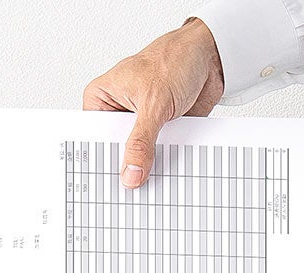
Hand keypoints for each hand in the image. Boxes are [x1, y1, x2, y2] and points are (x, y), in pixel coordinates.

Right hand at [83, 19, 224, 188]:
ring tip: (150, 178)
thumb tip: (131, 174)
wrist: (209, 57)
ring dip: (147, 166)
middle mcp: (118, 112)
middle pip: (115, 151)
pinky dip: (163, 162)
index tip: (109, 182)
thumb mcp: (153, 103)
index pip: (94, 138)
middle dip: (126, 167)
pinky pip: (157, 156)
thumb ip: (141, 142)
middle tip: (131, 184)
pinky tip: (166, 171)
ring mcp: (138, 124)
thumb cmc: (175, 59)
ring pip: (137, 156)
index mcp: (103, 98)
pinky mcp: (158, 132)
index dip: (102, 160)